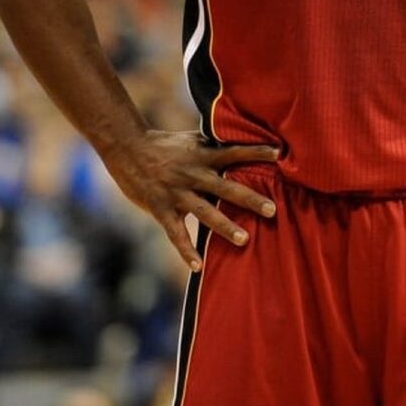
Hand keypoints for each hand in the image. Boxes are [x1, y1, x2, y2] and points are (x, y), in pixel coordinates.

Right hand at [100, 129, 277, 270]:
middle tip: (273, 210)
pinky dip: (186, 251)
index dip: (255, 152)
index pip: (234, 153)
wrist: (126, 148)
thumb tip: (241, 140)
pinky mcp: (160, 209)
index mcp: (203, 155)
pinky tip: (198, 266)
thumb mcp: (192, 140)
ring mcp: (176, 193)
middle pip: (226, 188)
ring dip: (225, 227)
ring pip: (204, 213)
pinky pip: (176, 234)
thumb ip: (214, 145)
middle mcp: (193, 174)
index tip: (279, 154)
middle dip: (250, 199)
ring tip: (245, 240)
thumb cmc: (164, 144)